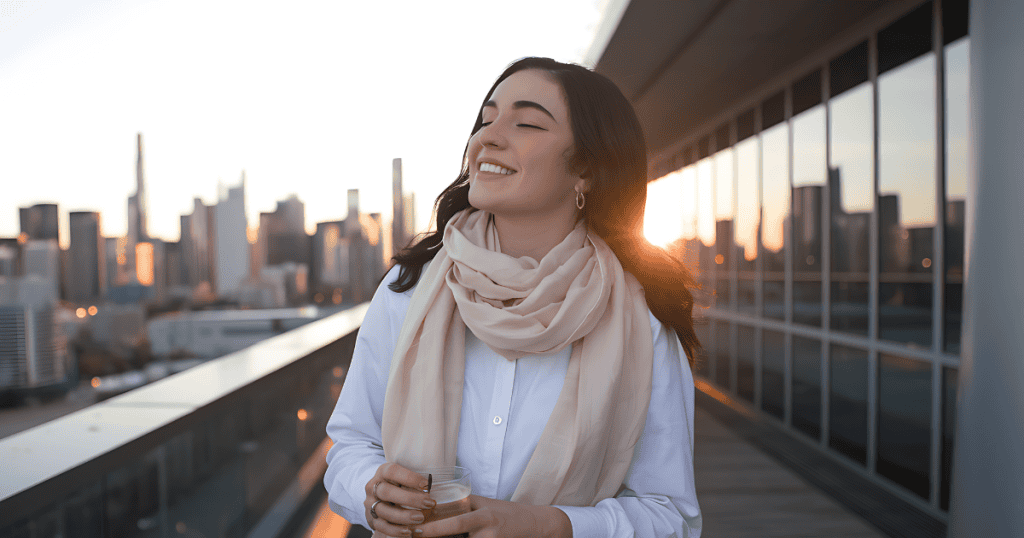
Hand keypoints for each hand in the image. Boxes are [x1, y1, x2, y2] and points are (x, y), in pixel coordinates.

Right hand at [365, 462, 435, 536]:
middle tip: (428, 503)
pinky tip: (409, 531)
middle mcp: (373, 487)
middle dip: (409, 499)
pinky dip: (396, 530)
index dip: (410, 477)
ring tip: (420, 518)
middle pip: (386, 492)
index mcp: (383, 471)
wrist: (382, 496)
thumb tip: (432, 484)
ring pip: (383, 510)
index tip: (427, 485)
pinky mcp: (372, 519)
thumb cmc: (401, 483)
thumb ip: (416, 478)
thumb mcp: (405, 476)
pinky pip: (382, 526)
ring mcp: (370, 503)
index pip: (392, 471)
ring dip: (403, 516)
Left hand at [413, 495, 571, 537]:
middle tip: (415, 535)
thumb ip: (465, 504)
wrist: (537, 524)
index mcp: (483, 512)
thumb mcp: (486, 505)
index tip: (415, 526)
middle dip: (434, 534)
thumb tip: (437, 502)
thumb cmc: (507, 514)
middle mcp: (487, 527)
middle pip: (456, 530)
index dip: (434, 526)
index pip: (455, 520)